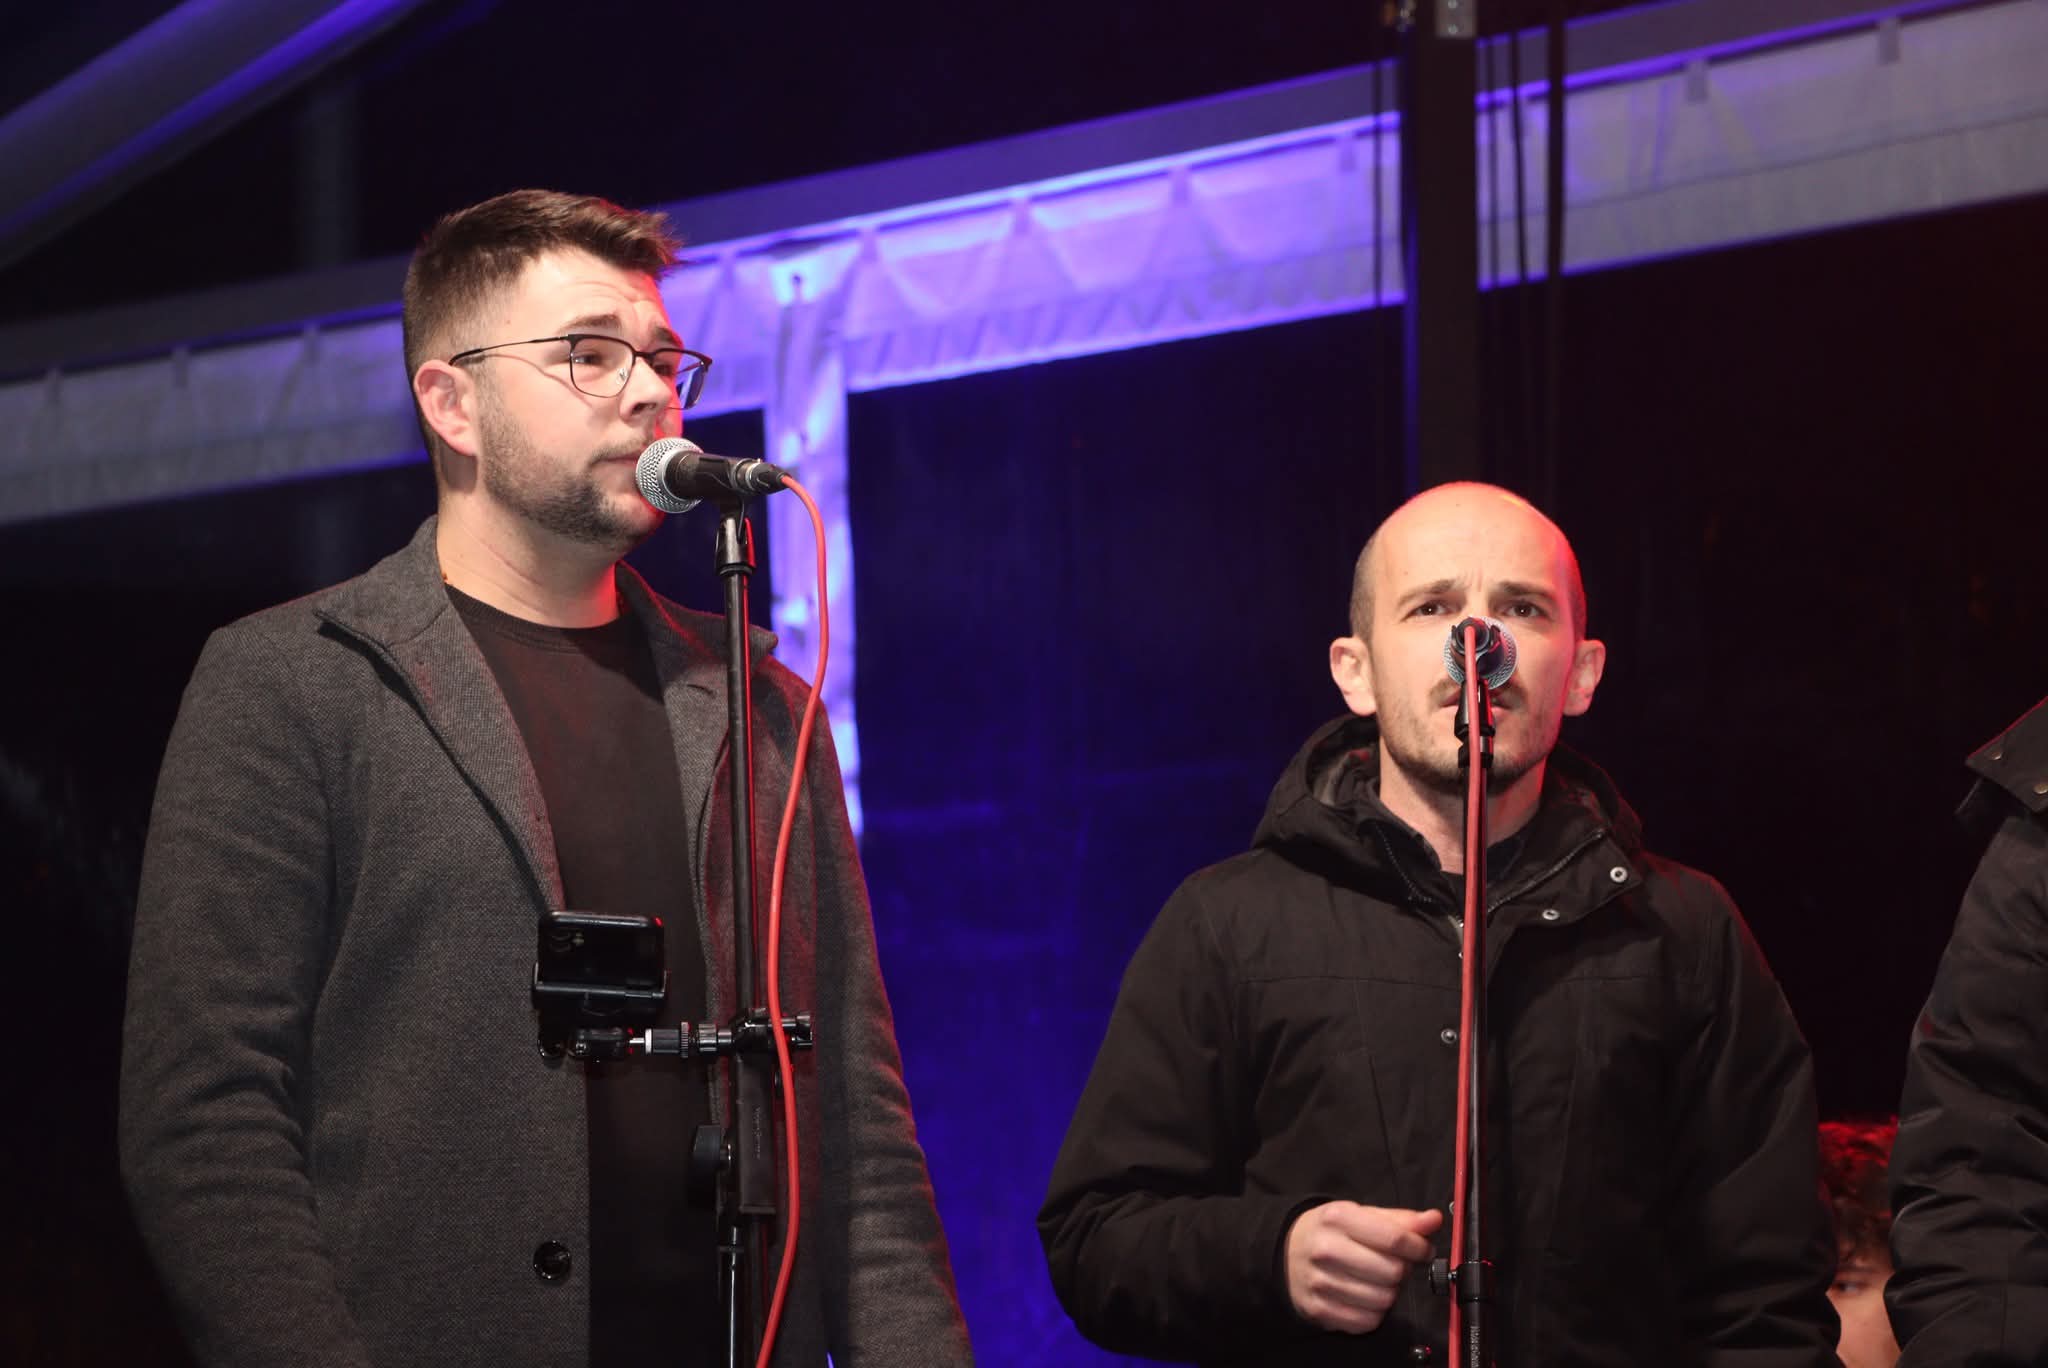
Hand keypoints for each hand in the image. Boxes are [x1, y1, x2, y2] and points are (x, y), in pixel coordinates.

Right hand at [1284, 1201, 1444, 1334]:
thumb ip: (1399, 1219)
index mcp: (1338, 1218)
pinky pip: (1367, 1321)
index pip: (1395, 1239)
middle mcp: (1326, 1249)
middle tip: (1395, 1265)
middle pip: (1393, 1272)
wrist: (1284, 1252)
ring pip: (1383, 1300)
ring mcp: (1321, 1282)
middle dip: (1403, 1270)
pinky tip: (1365, 1297)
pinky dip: (1374, 1313)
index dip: (1419, 1247)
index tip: (1422, 1249)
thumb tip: (1433, 1220)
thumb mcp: (1359, 1214)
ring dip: (1390, 1293)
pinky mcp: (1319, 1309)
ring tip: (1378, 1281)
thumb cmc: (1329, 1231)